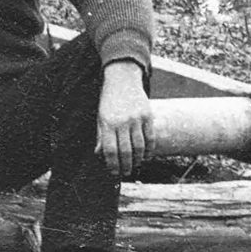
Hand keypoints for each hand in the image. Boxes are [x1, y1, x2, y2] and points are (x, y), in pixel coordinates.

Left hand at [98, 62, 150, 176]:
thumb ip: (101, 135)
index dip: (112, 164)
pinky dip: (148, 151)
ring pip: (139, 147)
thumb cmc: (109, 100)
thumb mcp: (100, 115)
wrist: (122, 78)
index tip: (113, 172)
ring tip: (134, 165)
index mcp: (107, 121)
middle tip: (125, 173)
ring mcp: (136, 119)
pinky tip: (145, 156)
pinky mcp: (148, 116)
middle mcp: (122, 121)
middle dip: (125, 166)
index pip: (110, 150)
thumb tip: (100, 155)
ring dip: (137, 160)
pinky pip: (150, 139)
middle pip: (126, 151)